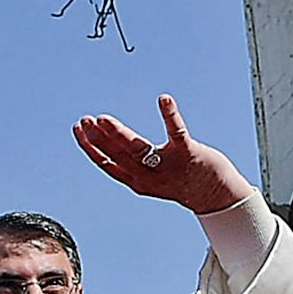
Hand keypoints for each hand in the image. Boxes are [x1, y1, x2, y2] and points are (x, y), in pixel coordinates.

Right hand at [74, 95, 259, 215]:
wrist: (214, 194)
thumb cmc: (180, 178)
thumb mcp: (150, 175)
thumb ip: (132, 161)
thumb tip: (110, 137)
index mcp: (137, 181)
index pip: (107, 164)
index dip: (90, 147)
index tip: (78, 129)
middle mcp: (150, 176)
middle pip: (119, 156)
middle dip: (100, 138)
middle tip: (87, 120)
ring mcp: (169, 166)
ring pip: (139, 149)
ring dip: (119, 133)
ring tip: (104, 118)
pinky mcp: (189, 153)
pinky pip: (177, 132)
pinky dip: (169, 115)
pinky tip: (163, 99)